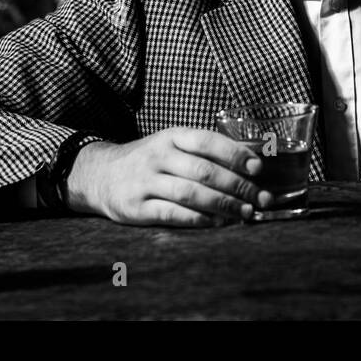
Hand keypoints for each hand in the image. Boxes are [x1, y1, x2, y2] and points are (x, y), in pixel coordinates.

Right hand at [64, 128, 272, 226]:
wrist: (100, 174)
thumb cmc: (148, 160)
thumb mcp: (171, 145)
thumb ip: (204, 151)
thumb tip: (250, 161)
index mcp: (171, 137)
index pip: (207, 141)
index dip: (235, 154)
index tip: (258, 168)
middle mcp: (158, 156)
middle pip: (204, 171)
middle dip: (238, 186)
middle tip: (261, 198)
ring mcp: (145, 181)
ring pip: (191, 193)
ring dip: (223, 205)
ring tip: (246, 213)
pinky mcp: (136, 207)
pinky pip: (173, 214)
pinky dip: (199, 220)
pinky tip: (218, 223)